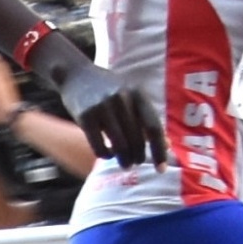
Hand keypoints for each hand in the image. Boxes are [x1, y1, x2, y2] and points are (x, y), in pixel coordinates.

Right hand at [47, 41, 164, 169]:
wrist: (76, 74)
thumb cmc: (108, 89)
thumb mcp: (131, 96)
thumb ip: (145, 117)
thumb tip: (166, 145)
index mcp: (138, 94)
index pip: (154, 127)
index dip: (159, 151)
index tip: (161, 169)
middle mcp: (122, 99)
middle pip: (136, 139)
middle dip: (138, 157)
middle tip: (136, 163)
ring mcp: (103, 107)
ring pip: (119, 145)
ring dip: (124, 159)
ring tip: (125, 164)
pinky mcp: (85, 116)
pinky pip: (99, 146)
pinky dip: (106, 155)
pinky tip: (107, 154)